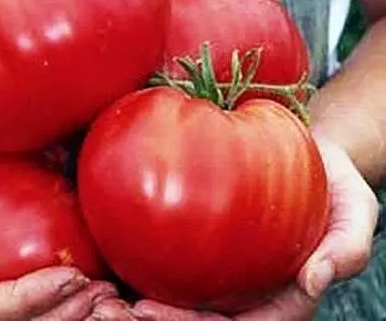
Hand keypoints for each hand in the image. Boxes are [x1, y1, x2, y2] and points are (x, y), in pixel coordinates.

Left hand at [130, 137, 379, 320]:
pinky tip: (107, 259)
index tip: (149, 311)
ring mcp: (221, 268)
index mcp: (282, 295)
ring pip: (177, 298)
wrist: (310, 151)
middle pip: (198, 320)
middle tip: (109, 309)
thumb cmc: (336, 183)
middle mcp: (246, 290)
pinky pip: (168, 261)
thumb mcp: (356, 210)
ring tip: (99, 295)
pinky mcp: (201, 241)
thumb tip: (313, 281)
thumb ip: (346, 248)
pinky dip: (135, 267)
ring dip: (136, 306)